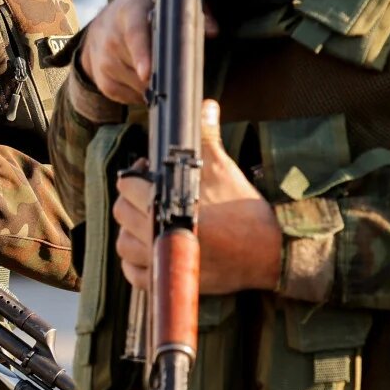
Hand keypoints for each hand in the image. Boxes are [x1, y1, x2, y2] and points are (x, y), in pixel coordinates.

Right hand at [77, 0, 217, 107]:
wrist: (105, 23)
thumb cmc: (144, 10)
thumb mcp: (166, 1)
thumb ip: (193, 11)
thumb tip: (213, 31)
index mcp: (130, 11)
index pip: (135, 35)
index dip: (141, 55)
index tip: (148, 73)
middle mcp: (112, 35)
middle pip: (138, 67)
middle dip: (161, 76)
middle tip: (178, 77)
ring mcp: (103, 58)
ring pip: (135, 85)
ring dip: (152, 86)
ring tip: (161, 74)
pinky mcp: (101, 78)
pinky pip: (124, 95)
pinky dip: (139, 94)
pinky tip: (145, 82)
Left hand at [111, 99, 282, 295]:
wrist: (268, 252)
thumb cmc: (245, 211)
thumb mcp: (224, 169)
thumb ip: (206, 137)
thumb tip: (206, 107)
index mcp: (169, 206)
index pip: (128, 186)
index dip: (136, 176)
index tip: (148, 173)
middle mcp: (160, 236)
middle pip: (122, 213)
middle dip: (132, 201)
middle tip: (150, 194)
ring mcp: (163, 262)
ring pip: (123, 245)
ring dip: (131, 231)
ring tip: (148, 221)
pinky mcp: (171, 282)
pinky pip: (135, 275)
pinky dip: (135, 264)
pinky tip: (148, 250)